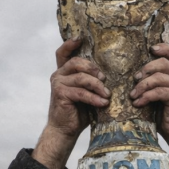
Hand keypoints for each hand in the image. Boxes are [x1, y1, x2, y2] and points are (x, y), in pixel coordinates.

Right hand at [34, 38, 110, 168]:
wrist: (65, 130)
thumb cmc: (78, 111)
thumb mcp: (86, 93)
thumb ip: (91, 81)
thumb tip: (110, 74)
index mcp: (63, 72)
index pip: (63, 53)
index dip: (70, 44)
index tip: (80, 38)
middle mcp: (58, 75)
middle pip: (76, 62)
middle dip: (93, 68)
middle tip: (105, 79)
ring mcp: (58, 84)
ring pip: (81, 78)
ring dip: (97, 86)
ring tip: (107, 94)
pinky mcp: (60, 94)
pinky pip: (81, 92)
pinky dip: (94, 98)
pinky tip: (103, 103)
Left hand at [129, 44, 168, 142]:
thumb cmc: (164, 113)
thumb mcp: (156, 95)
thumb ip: (150, 83)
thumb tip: (131, 76)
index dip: (164, 47)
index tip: (151, 49)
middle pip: (163, 63)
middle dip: (146, 69)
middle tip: (135, 79)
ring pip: (158, 77)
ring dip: (142, 86)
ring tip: (133, 95)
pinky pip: (158, 92)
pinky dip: (146, 97)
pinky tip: (138, 103)